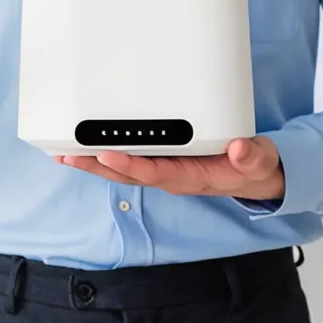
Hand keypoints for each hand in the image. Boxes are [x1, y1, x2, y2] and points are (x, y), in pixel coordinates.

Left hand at [58, 135, 285, 202]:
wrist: (257, 176)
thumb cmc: (254, 167)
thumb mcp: (259, 162)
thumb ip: (251, 156)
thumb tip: (239, 149)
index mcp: (188, 177)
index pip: (152, 172)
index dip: (128, 164)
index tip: (104, 152)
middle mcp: (170, 176)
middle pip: (126, 172)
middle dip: (95, 164)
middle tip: (64, 154)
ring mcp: (164, 170)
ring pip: (122, 167)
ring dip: (93, 160)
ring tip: (63, 151)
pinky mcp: (163, 161)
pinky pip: (130, 158)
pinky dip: (106, 152)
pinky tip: (87, 145)